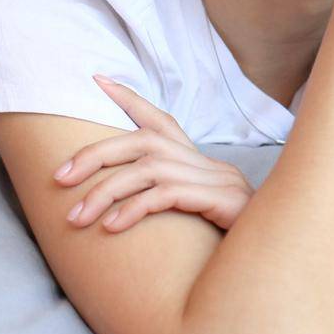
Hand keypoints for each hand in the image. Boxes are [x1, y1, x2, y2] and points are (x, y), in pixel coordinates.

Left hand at [57, 75, 254, 232]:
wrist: (274, 254)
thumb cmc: (228, 237)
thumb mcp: (194, 210)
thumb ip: (165, 197)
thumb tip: (122, 202)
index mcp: (195, 159)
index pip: (159, 118)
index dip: (127, 97)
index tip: (97, 79)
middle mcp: (202, 161)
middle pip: (141, 141)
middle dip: (94, 156)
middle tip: (59, 177)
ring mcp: (212, 178)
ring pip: (147, 169)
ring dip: (105, 192)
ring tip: (76, 217)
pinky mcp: (217, 200)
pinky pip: (166, 196)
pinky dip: (134, 209)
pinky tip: (111, 228)